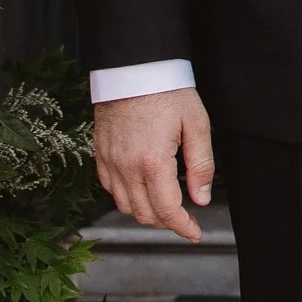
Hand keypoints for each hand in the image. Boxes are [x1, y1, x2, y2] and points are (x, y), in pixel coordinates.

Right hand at [93, 89, 217, 241]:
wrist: (132, 68)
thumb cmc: (167, 91)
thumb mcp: (197, 125)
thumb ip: (201, 165)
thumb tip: (201, 198)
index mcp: (152, 162)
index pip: (167, 210)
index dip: (182, 227)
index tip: (194, 232)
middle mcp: (126, 167)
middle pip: (145, 213)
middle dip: (167, 222)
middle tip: (185, 219)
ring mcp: (109, 161)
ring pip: (125, 206)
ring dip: (146, 213)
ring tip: (165, 206)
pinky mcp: (100, 154)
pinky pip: (110, 189)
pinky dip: (127, 198)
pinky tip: (142, 190)